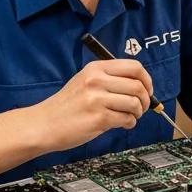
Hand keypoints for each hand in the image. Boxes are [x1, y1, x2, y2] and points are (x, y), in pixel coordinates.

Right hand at [31, 59, 152, 152]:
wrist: (44, 124)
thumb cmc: (66, 106)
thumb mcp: (85, 81)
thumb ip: (109, 79)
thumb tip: (139, 86)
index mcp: (96, 68)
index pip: (134, 67)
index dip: (147, 79)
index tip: (148, 89)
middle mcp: (97, 80)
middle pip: (138, 85)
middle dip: (145, 99)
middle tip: (141, 107)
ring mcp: (97, 99)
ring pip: (134, 103)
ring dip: (138, 112)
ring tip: (130, 117)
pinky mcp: (98, 118)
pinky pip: (126, 119)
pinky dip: (129, 123)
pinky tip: (122, 124)